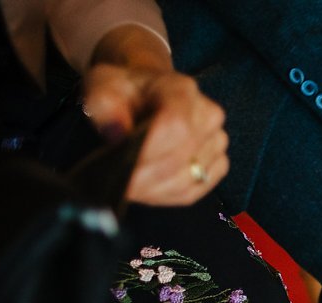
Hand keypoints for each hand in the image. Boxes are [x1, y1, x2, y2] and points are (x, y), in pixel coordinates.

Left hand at [81, 27, 227, 205]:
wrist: (144, 94)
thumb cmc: (124, 92)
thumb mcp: (103, 86)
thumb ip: (105, 106)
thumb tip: (116, 134)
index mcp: (182, 91)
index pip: (176, 127)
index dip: (148, 152)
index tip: (121, 163)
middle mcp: (209, 116)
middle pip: (179, 159)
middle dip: (144, 176)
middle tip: (115, 180)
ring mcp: (217, 142)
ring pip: (186, 180)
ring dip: (152, 189)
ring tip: (128, 184)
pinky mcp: (218, 165)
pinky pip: (193, 191)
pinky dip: (166, 195)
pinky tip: (147, 188)